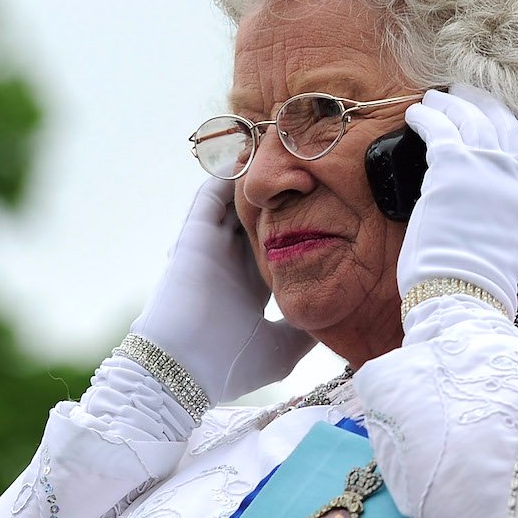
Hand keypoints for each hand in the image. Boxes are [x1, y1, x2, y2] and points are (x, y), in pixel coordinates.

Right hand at [132, 177, 315, 401]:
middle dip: (282, 195)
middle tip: (311, 166)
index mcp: (252, 286)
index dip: (302, 226)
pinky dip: (227, 175)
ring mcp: (214, 247)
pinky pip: (210, 196)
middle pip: (260, 218)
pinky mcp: (195, 237)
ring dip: (256, 179)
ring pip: (235, 202)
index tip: (332, 206)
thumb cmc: (228, 366)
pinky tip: (252, 155)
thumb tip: (335, 318)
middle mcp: (233, 262)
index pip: (278, 246)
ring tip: (282, 148)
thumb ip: (306, 329)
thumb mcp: (282, 349)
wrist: (182, 370)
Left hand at [398, 84, 517, 313]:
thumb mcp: (514, 243)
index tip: (506, 111)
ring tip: (436, 97)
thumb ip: (511, 213)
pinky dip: (427, 116)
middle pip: (506, 121)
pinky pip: (440, 127)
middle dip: (485, 101)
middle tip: (466, 92)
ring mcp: (487, 168)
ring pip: (474, 117)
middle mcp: (516, 176)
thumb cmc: (478, 280)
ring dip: (453, 102)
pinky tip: (416, 114)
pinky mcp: (453, 167)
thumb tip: (492, 200)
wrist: (465, 291)